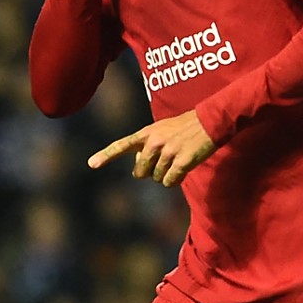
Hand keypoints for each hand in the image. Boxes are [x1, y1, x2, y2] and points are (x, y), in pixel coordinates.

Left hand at [88, 109, 216, 186]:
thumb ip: (148, 145)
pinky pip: (170, 182)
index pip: (122, 144)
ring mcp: (168, 152)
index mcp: (148, 132)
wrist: (211, 121)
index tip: (91, 164)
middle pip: (140, 172)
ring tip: (179, 158)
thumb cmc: (188, 126)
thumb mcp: (163, 129)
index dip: (106, 155)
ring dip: (167, 174)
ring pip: (157, 178)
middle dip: (151, 171)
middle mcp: (154, 142)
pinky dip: (176, 179)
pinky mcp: (181, 161)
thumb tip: (139, 168)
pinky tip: (185, 167)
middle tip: (166, 159)